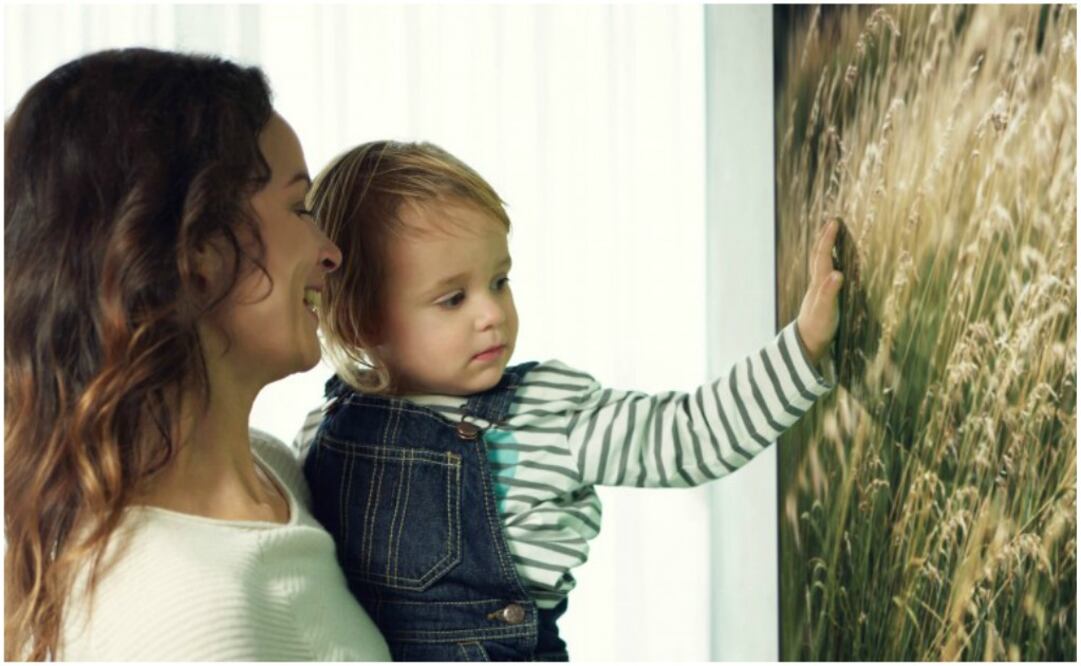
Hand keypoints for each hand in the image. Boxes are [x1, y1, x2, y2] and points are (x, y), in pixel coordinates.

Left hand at [796, 219, 843, 364]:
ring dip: (824, 248)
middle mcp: (816, 284)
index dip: (828, 239)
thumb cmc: (818, 328)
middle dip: (824, 238)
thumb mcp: (826, 311)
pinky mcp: (820, 297)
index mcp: (819, 283)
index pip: (823, 256)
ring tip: (829, 236)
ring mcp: (817, 290)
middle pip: (818, 256)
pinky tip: (832, 265)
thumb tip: (837, 273)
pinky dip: (827, 263)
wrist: (806, 344)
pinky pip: (823, 273)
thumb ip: (830, 292)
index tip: (834, 222)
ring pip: (819, 264)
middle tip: (831, 222)